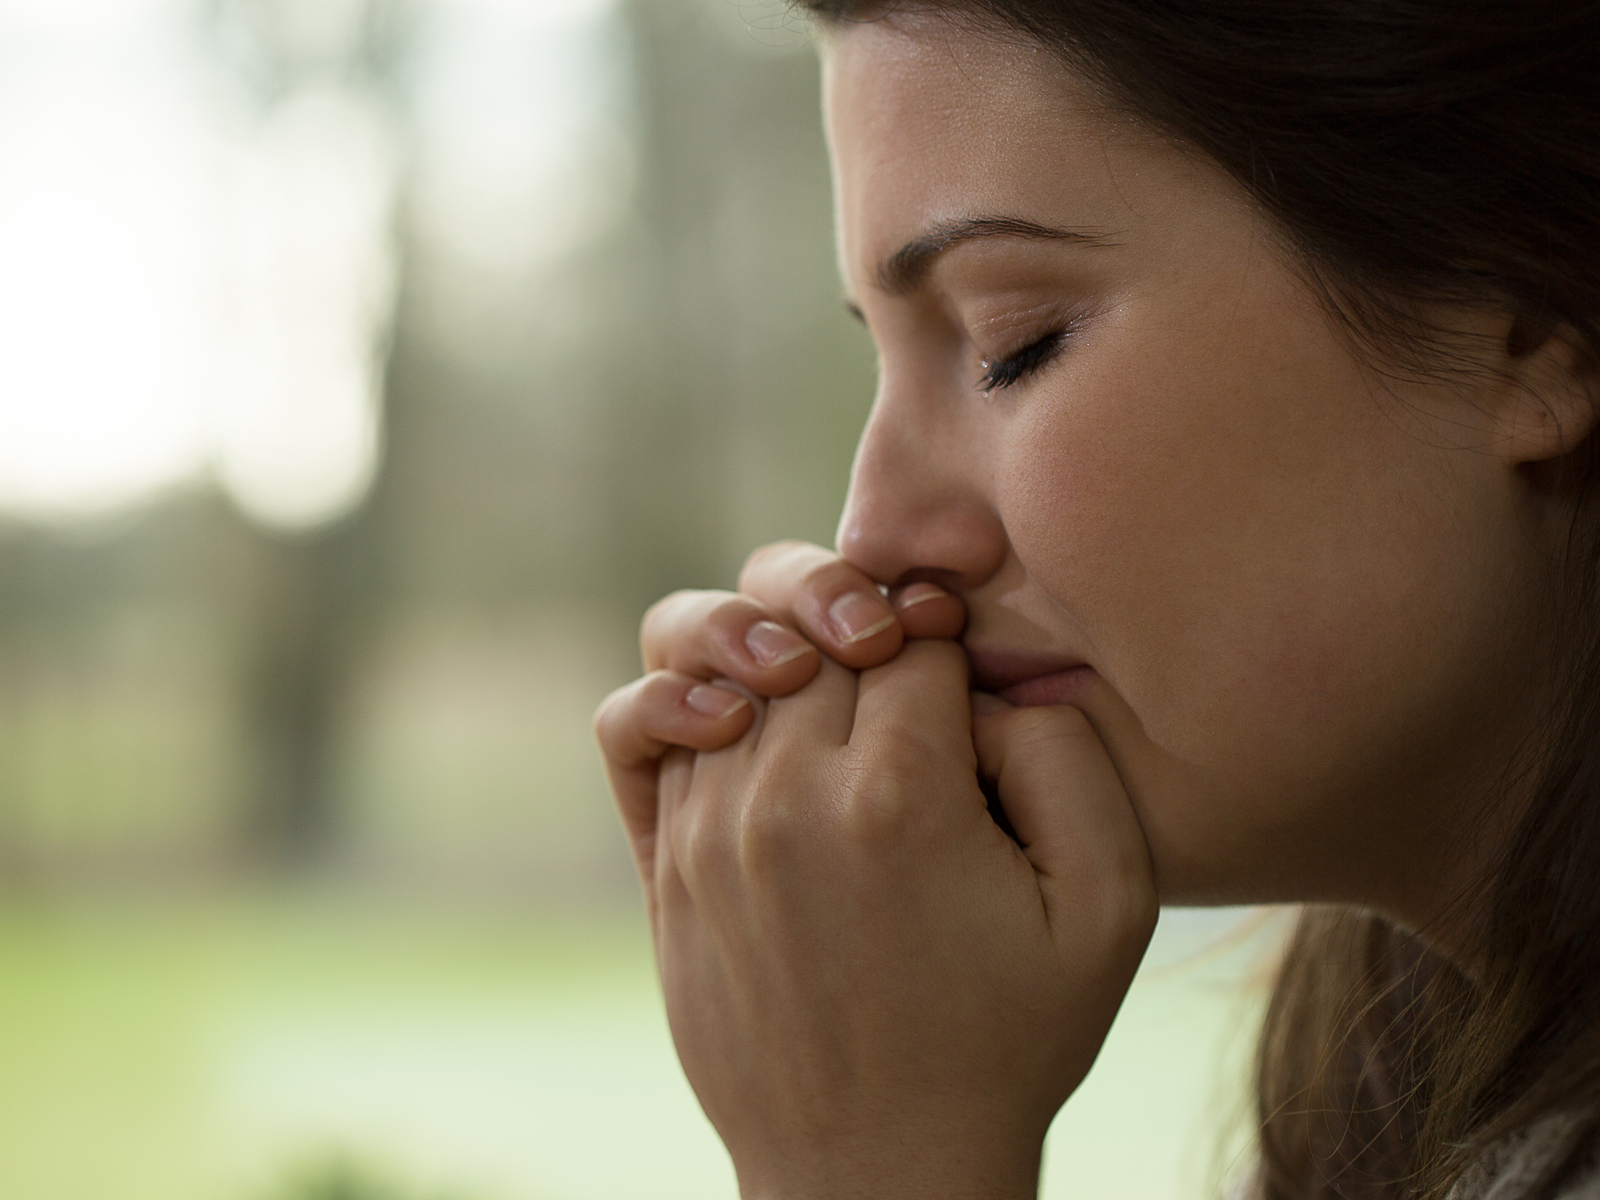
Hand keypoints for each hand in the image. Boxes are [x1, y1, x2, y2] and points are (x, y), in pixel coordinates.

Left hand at [634, 640, 1156, 1199]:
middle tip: (898, 655)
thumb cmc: (1008, 1040)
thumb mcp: (1105, 907)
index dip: (944, 626)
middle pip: (810, 625)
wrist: (879, 1167)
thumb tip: (991, 684)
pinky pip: (634, 728)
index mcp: (898, 797)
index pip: (908, 631)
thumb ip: (1070, 760)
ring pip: (717, 654)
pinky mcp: (664, 867)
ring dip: (775, 641)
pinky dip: (673, 694)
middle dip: (862, 619)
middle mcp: (786, 799)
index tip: (960, 657)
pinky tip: (729, 714)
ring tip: (826, 674)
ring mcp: (709, 831)